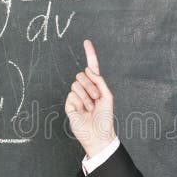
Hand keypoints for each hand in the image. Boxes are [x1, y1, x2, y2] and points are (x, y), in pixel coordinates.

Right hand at [65, 39, 116, 157]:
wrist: (98, 134)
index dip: (90, 54)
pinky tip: (84, 109)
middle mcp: (85, 89)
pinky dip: (81, 100)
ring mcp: (76, 96)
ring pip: (77, 83)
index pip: (91, 67)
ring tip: (91, 106)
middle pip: (82, 74)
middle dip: (91, 85)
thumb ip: (99, 80)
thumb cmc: (105, 118)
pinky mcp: (69, 104)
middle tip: (97, 98)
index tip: (87, 42)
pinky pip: (72, 93)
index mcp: (96, 86)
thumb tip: (88, 69)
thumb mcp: (107, 96)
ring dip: (87, 94)